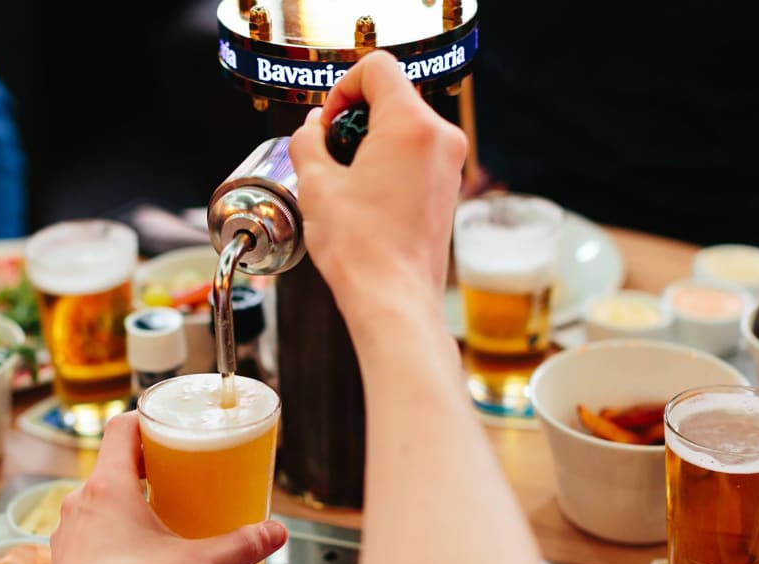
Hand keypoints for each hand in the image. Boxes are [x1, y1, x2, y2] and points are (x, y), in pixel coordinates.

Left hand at [36, 412, 286, 563]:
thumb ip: (238, 547)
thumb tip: (274, 533)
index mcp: (108, 486)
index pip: (123, 428)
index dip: (149, 421)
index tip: (174, 428)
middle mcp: (82, 502)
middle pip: (116, 463)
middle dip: (151, 464)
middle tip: (184, 472)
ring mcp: (70, 533)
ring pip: (103, 499)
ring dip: (133, 499)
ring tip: (167, 513)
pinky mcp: (68, 561)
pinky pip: (94, 530)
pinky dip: (117, 530)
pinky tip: (143, 554)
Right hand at [288, 50, 466, 331]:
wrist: (393, 300)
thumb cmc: (361, 249)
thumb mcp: (315, 185)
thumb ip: (308, 142)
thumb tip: (313, 130)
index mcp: (410, 125)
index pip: (377, 68)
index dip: (342, 88)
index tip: (328, 123)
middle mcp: (440, 137)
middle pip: (392, 97)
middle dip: (355, 119)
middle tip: (329, 155)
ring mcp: (450, 165)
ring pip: (404, 128)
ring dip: (370, 144)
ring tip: (345, 184)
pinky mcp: (449, 189)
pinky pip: (416, 156)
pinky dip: (389, 164)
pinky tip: (366, 200)